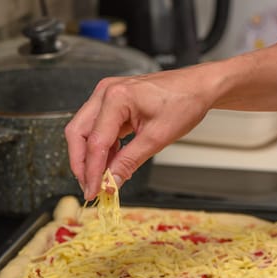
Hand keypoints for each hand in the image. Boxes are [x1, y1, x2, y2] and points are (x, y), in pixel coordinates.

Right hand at [65, 66, 215, 199]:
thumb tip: (111, 182)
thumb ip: (129, 161)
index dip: (92, 171)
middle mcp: (105, 93)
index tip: (93, 190)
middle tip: (90, 186)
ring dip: (90, 157)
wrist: (198, 87)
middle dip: (81, 163)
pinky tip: (109, 163)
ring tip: (101, 178)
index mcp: (117, 97)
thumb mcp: (157, 138)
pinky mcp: (111, 102)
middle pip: (78, 133)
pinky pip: (97, 128)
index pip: (95, 142)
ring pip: (84, 131)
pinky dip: (100, 148)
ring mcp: (106, 96)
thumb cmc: (184, 102)